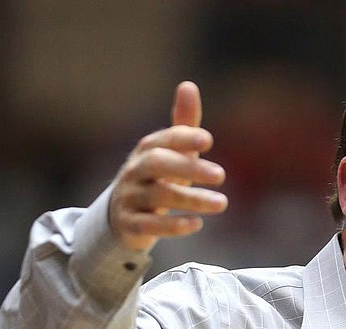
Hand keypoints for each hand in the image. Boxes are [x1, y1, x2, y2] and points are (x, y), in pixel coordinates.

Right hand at [109, 81, 227, 250]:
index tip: (209, 140)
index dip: (183, 138)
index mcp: (147, 151)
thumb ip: (183, 125)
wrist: (123, 215)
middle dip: (189, 167)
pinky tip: (197, 224)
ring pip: (158, 196)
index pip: (163, 139)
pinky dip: (172, 225)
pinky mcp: (130, 225)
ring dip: (191, 199)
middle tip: (221, 175)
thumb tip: (188, 85)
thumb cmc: (157, 178)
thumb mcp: (172, 153)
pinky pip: (149, 225)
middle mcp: (134, 171)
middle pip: (157, 164)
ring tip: (222, 203)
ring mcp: (129, 198)